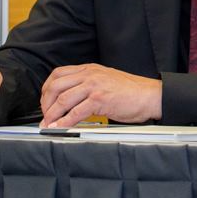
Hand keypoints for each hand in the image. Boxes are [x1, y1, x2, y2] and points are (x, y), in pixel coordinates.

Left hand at [38, 63, 161, 127]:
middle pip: (55, 86)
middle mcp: (90, 74)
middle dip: (45, 103)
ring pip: (62, 99)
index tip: (45, 102)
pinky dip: (64, 122)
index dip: (46, 89)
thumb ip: (88, 86)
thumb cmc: (132, 92)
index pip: (58, 74)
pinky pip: (75, 112)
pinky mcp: (100, 99)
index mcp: (90, 69)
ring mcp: (94, 86)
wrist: (150, 95)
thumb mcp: (106, 81)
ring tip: (49, 125)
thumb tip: (69, 101)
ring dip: (52, 115)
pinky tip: (60, 128)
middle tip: (46, 116)